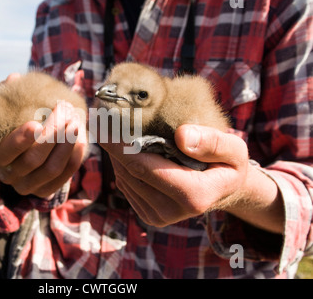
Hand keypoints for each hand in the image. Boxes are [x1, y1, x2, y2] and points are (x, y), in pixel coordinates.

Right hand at [0, 73, 86, 198]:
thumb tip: (13, 79)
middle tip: (65, 110)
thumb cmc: (18, 120)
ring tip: (75, 121)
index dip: (19, 140)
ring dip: (66, 144)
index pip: (2, 153)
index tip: (36, 123)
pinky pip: (64, 176)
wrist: (31, 145)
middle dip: (51, 135)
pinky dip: (75, 156)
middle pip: (32, 160)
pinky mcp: (45, 191)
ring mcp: (26, 186)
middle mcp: (6, 175)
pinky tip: (81, 137)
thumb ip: (10, 94)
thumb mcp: (11, 108)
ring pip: (50, 168)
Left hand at [100, 124, 282, 232]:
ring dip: (114, 154)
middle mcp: (171, 211)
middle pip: (129, 172)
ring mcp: (158, 216)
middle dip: (112, 144)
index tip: (102, 122)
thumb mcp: (234, 149)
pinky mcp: (149, 215)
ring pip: (124, 178)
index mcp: (193, 195)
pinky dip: (121, 165)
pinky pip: (126, 185)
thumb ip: (213, 142)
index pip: (143, 167)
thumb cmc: (228, 164)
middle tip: (100, 117)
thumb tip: (182, 136)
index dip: (118, 145)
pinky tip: (122, 147)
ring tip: (108, 128)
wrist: (224, 190)